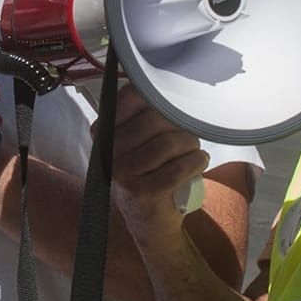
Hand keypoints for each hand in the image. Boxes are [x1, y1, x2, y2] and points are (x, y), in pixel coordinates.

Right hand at [110, 87, 209, 246]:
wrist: (149, 223)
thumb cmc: (148, 172)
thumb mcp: (135, 142)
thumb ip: (143, 112)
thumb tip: (170, 76)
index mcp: (102, 132)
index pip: (131, 96)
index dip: (159, 95)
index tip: (174, 103)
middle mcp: (107, 151)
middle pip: (156, 119)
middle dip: (181, 125)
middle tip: (188, 135)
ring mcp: (122, 173)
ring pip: (171, 142)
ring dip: (192, 145)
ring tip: (193, 151)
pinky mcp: (141, 193)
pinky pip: (180, 167)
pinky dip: (197, 162)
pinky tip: (198, 162)